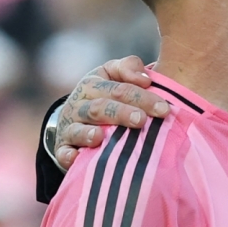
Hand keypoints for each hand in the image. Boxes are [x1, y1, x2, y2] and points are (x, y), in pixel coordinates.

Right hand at [46, 56, 170, 170]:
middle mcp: (79, 105)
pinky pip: (63, 152)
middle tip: (141, 120)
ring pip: (78, 129)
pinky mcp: (63, 148)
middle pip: (100, 107)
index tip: (164, 108)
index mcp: (93, 85)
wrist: (73, 119)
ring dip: (88, 133)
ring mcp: (69, 127)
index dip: (142, 97)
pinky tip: (76, 157)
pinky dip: (68, 156)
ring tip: (101, 137)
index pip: (119, 89)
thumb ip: (128, 68)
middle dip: (121, 113)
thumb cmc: (104, 97)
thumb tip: (146, 78)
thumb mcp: (113, 76)